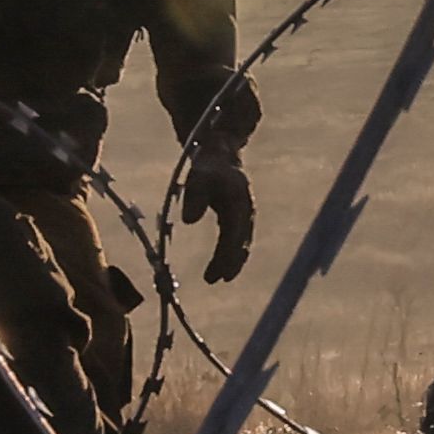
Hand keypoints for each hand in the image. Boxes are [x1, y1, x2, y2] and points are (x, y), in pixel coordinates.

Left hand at [179, 139, 256, 285]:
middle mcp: (245, 210)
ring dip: (230, 261)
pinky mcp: (237, 216)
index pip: (234, 233)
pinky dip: (229, 253)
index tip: (220, 271)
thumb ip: (194, 198)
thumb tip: (188, 221)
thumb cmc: (207, 165)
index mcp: (239, 202)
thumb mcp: (198, 178)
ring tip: (216, 278)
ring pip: (240, 242)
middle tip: (218, 280)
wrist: (220, 153)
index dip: (227, 253)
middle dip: (230, 262)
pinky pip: (236, 239)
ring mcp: (243, 214)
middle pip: (241, 242)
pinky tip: (219, 265)